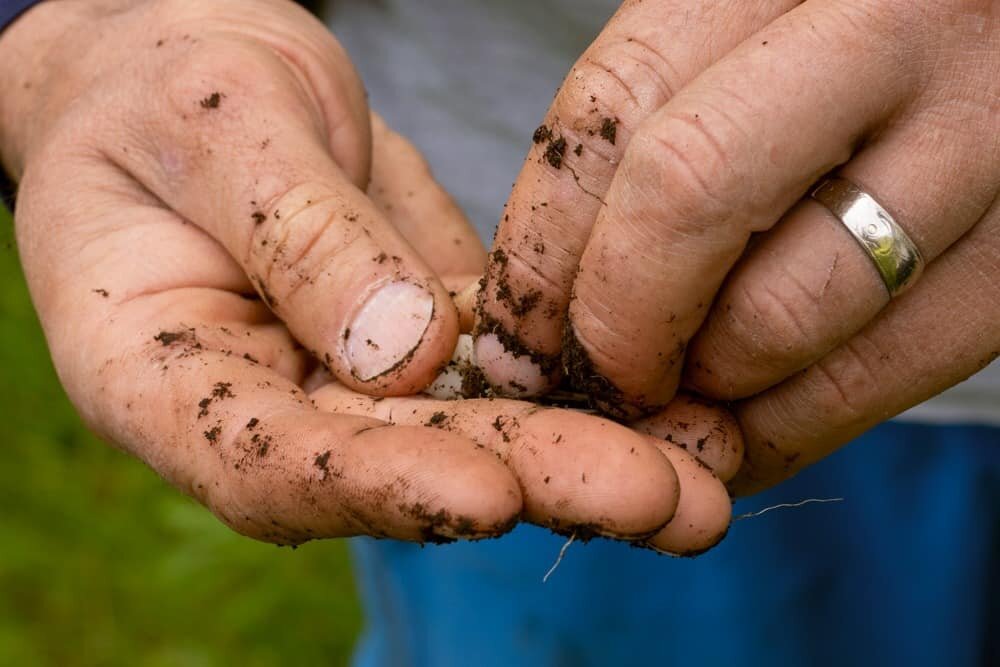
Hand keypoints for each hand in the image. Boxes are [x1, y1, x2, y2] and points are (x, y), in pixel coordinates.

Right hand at [0, 0, 733, 549]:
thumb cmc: (161, 87)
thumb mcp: (215, 124)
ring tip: (703, 480)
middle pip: (402, 467)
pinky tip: (675, 407)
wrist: (186, 73)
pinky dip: (586, 388)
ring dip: (590, 458)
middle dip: (538, 483)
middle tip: (665, 500)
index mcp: (163, 382)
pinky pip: (506, 370)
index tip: (491, 496)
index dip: (380, 488)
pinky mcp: (423, 337)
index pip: (269, 465)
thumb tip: (400, 351)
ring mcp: (353, 379)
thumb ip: (298, 234)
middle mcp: (271, 405)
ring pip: (472, 432)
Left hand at [474, 0, 998, 490]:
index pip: (613, 112)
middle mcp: (897, 29)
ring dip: (700, 393)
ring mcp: (986, 141)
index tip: (514, 342)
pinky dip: (787, 430)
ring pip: (781, 317)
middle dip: (613, 328)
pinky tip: (743, 429)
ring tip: (673, 405)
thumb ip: (644, 144)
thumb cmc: (845, 48)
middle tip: (593, 383)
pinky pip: (885, 377)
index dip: (541, 251)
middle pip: (686, 200)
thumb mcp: (736, 42)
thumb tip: (537, 322)